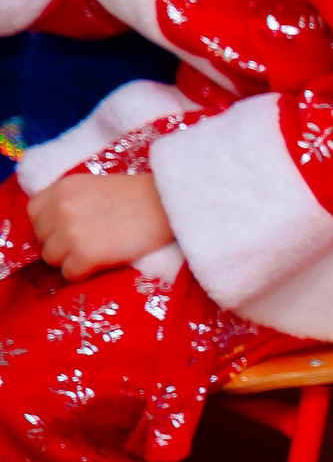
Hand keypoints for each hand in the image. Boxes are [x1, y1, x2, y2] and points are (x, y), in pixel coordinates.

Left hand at [26, 173, 173, 277]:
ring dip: (72, 259)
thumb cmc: (139, 196)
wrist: (170, 205)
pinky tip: (104, 260)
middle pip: (42, 240)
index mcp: (61, 188)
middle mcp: (60, 209)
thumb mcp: (94, 186)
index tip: (69, 228)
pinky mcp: (86, 255)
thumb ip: (69, 201)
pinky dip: (85, 272)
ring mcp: (71, 233)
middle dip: (61, 244)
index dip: (50, 225)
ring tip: (98, 251)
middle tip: (89, 240)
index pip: (33, 214)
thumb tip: (52, 228)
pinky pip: (70, 274)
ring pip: (52, 259)